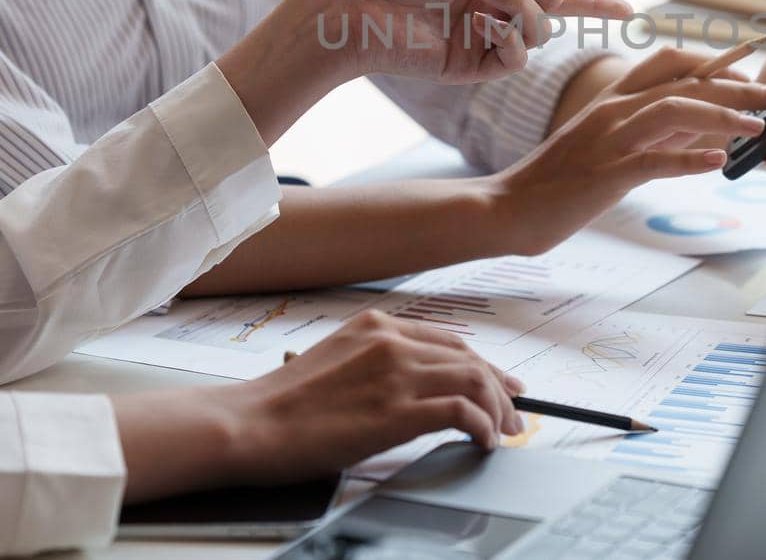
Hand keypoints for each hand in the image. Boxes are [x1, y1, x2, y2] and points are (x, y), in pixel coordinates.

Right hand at [113, 311, 528, 502]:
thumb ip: (373, 361)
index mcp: (376, 325)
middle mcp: (392, 341)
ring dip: (499, 410)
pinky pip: (462, 410)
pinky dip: (482, 426)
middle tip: (515, 414)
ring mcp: (396, 373)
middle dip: (501, 389)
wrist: (250, 423)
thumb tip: (407, 385)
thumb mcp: (333, 359)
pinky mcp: (397, 410)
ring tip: (505, 433)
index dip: (483, 363)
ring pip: (475, 379)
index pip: (449, 340)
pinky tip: (483, 441)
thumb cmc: (282, 403)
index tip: (500, 384)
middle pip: (471, 358)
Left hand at [312, 0, 631, 83]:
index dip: (594, 2)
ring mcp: (486, 41)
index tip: (631, 10)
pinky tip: (482, 18)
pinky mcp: (472, 67)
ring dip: (520, 0)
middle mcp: (495, 13)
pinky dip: (511, 32)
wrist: (353, 4)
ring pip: (540, 27)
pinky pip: (518, 55)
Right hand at [489, 47, 765, 254]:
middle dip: (739, 84)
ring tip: (758, 127)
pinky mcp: (604, 176)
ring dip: (723, 115)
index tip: (754, 66)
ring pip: (675, 111)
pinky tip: (717, 162)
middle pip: (686, 82)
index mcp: (613, 99)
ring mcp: (608, 140)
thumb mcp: (605, 146)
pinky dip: (687, 159)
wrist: (504, 207)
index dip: (716, 58)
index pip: (670, 60)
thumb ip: (649, 133)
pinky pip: (652, 162)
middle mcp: (613, 110)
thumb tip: (701, 130)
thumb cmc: (555, 181)